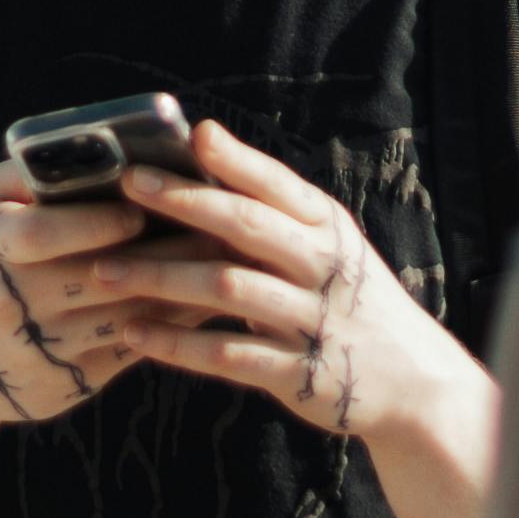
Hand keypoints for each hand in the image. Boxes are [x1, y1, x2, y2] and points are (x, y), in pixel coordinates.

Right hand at [0, 164, 216, 424]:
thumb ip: (30, 170)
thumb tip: (96, 143)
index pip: (45, 233)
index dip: (97, 222)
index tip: (143, 208)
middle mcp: (14, 303)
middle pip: (103, 276)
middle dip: (166, 250)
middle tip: (221, 225)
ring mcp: (46, 348)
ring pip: (130, 315)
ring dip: (184, 288)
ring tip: (227, 258)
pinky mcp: (75, 382)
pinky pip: (137, 347)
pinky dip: (177, 323)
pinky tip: (210, 298)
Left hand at [108, 122, 464, 450]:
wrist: (414, 382)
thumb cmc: (351, 299)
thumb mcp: (329, 246)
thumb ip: (273, 209)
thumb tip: (205, 144)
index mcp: (328, 228)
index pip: (277, 184)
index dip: (232, 160)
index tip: (187, 135)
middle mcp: (323, 267)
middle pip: (248, 226)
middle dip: (185, 202)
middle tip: (128, 185)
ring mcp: (312, 321)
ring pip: (228, 289)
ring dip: (163, 276)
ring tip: (105, 270)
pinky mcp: (297, 374)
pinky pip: (228, 355)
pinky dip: (178, 344)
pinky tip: (134, 334)